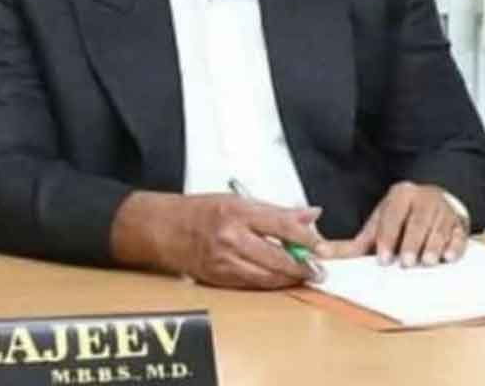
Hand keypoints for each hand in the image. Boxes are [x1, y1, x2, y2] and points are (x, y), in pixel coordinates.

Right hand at [118, 193, 323, 288]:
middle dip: (303, 266)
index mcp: (237, 211)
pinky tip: (280, 280)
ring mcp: (224, 260)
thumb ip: (276, 210)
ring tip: (305, 276)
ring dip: (289, 278)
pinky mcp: (218, 278)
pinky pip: (252, 284)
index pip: (282, 225)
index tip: (322, 246)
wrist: (162, 228)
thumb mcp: (237, 200)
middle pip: (277, 257)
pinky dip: (270, 283)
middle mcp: (231, 237)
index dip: (307, 239)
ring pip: (267, 276)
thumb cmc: (198, 211)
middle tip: (319, 269)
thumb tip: (310, 215)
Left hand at [317, 182, 467, 266]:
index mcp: (400, 196)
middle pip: (418, 222)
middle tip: (407, 262)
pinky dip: (454, 246)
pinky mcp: (460, 223)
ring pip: (439, 228)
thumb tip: (321, 253)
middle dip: (412, 243)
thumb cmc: (402, 217)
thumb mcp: (378, 224)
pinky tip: (448, 257)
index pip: (392, 216)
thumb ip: (354, 242)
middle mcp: (423, 199)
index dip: (388, 237)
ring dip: (433, 246)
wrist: (434, 200)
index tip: (384, 257)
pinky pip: (460, 234)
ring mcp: (444, 210)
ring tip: (428, 262)